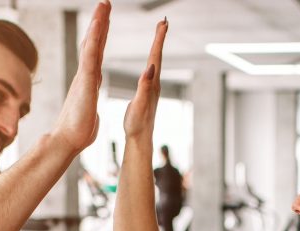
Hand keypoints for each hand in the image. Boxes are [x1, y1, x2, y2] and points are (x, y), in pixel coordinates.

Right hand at [52, 1, 110, 152]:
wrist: (67, 141)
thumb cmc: (77, 132)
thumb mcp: (89, 115)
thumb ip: (89, 107)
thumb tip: (89, 109)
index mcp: (89, 81)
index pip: (96, 53)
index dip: (100, 36)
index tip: (104, 21)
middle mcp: (85, 74)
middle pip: (93, 43)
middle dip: (99, 22)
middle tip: (105, 3)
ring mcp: (84, 76)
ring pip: (91, 44)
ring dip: (98, 23)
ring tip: (105, 4)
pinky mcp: (85, 81)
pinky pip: (90, 55)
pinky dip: (94, 38)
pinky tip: (99, 23)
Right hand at [122, 18, 167, 139]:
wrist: (140, 140)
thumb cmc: (137, 124)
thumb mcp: (138, 105)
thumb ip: (144, 86)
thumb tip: (150, 68)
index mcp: (151, 84)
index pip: (155, 56)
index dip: (158, 39)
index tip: (162, 23)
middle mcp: (154, 84)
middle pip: (157, 55)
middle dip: (160, 38)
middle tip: (163, 22)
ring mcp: (152, 89)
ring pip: (155, 62)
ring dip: (157, 46)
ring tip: (158, 34)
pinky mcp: (148, 93)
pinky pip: (150, 71)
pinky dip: (151, 59)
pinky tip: (150, 61)